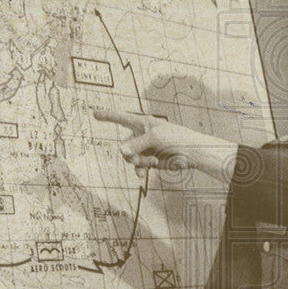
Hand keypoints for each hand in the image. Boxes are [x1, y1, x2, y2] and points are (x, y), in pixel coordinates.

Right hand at [93, 109, 237, 179]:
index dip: (107, 116)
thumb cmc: (177, 139)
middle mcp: (142, 135)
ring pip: (131, 158)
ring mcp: (146, 148)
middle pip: (125, 145)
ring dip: (139, 162)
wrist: (192, 154)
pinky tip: (144, 175)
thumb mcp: (155, 137)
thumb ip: (136, 144)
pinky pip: (138, 166)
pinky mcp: (151, 160)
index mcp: (143, 123)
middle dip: (130, 154)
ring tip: (152, 163)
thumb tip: (121, 150)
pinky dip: (140, 170)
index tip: (94, 113)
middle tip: (138, 160)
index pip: (121, 118)